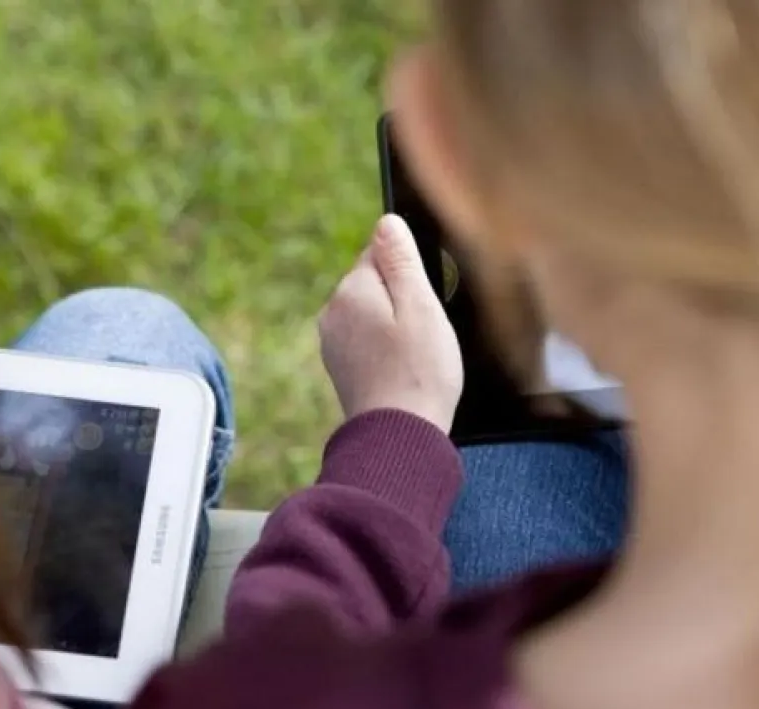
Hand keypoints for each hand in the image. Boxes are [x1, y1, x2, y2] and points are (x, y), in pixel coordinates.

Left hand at [319, 215, 463, 433]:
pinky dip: (386, 350)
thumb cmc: (419, 372)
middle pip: (374, 283)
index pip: (380, 252)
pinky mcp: (341, 367)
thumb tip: (386, 221)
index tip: (425, 302)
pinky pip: (368, 341)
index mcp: (350, 290)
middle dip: (402, 299)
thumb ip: (401, 259)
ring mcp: (333, 342)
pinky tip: (403, 370)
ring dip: (395, 326)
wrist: (399, 436)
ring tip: (414, 356)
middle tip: (424, 333)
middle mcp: (332, 312)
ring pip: (372, 313)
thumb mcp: (420, 305)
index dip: (411, 273)